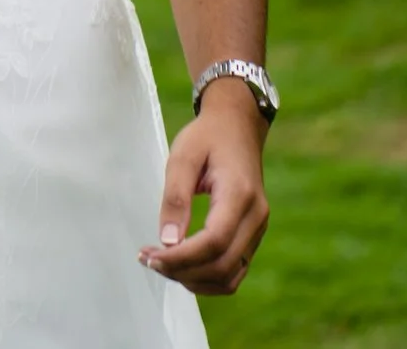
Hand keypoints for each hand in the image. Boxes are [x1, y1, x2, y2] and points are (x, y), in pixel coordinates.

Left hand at [140, 81, 269, 293]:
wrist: (237, 127)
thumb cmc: (206, 138)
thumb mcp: (182, 157)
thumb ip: (175, 197)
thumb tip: (168, 241)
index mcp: (241, 195)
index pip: (214, 242)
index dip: (181, 257)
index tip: (150, 256)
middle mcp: (257, 217)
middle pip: (222, 265)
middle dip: (182, 271)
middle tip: (147, 260)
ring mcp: (258, 229)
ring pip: (230, 275)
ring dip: (194, 279)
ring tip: (160, 264)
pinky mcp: (252, 235)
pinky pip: (234, 270)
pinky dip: (208, 277)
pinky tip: (181, 265)